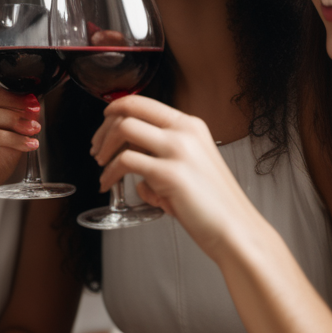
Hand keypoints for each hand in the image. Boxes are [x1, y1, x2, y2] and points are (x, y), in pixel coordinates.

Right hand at [0, 88, 40, 205]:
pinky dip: (15, 140)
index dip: (18, 96)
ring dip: (19, 123)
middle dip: (20, 107)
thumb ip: (17, 126)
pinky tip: (28, 145)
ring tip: (35, 131)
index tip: (35, 103)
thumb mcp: (7, 140)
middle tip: (37, 115)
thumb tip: (35, 113)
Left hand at [90, 95, 260, 257]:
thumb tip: (134, 163)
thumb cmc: (212, 204)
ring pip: (124, 128)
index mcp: (191, 126)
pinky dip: (110, 172)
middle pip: (129, 111)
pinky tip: (108, 184)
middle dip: (104, 128)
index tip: (105, 120)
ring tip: (100, 165)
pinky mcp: (169, 173)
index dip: (117, 108)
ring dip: (104, 146)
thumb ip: (162, 156)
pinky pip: (125, 161)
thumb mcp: (190, 166)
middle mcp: (185, 131)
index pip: (144, 103)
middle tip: (96, 148)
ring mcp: (178, 150)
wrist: (235, 230)